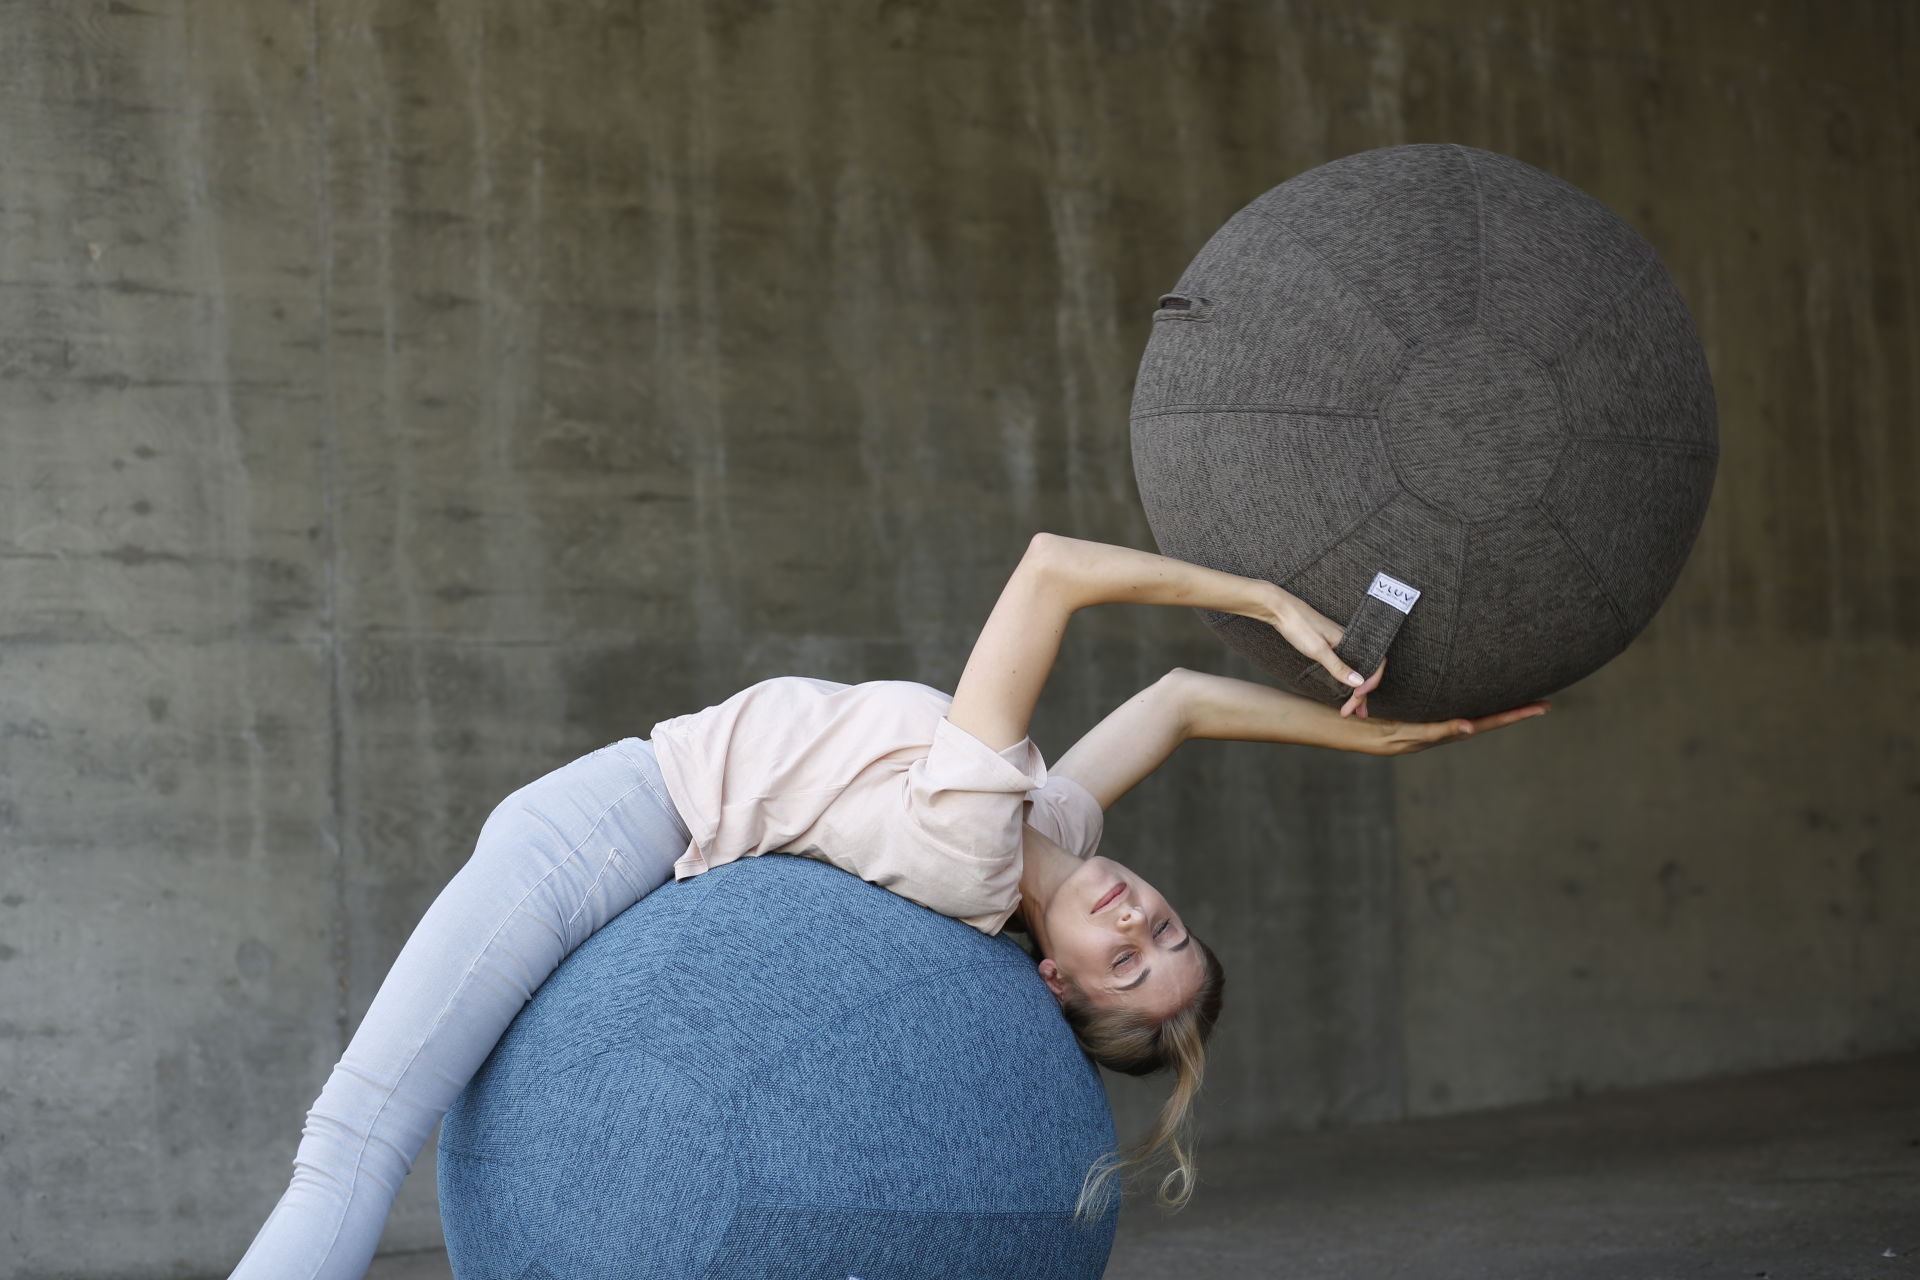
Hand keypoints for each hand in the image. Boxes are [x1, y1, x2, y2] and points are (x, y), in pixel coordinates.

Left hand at [1257, 584, 1383, 714]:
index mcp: (1352, 642)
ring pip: (1356, 671)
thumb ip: (1338, 666)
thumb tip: (1359, 683)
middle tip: (1358, 714)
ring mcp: (1341, 645)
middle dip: (1362, 696)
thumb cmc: (1299, 626)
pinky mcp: (1331, 647)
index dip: (1370, 684)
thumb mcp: (1318, 649)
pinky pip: (1347, 667)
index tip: (1358, 697)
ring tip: (1355, 711)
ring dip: (1357, 692)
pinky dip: (1347, 682)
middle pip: (1365, 672)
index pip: (1375, 666)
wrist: (1281, 610)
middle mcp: (1350, 643)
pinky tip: (1346, 691)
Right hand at [1357, 702, 1550, 755]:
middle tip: (1545, 704)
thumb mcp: (1409, 731)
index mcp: (1447, 731)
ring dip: (1499, 707)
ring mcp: (1438, 720)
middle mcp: (1448, 726)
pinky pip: (1458, 706)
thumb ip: (1438, 731)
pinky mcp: (1428, 712)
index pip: (1487, 722)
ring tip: (1521, 697)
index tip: (1540, 709)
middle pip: (1489, 718)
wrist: (1350, 730)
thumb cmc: (1377, 732)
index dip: (1513, 716)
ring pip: (1476, 712)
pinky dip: (1475, 701)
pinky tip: (1480, 692)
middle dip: (1516, 712)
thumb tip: (1469, 727)